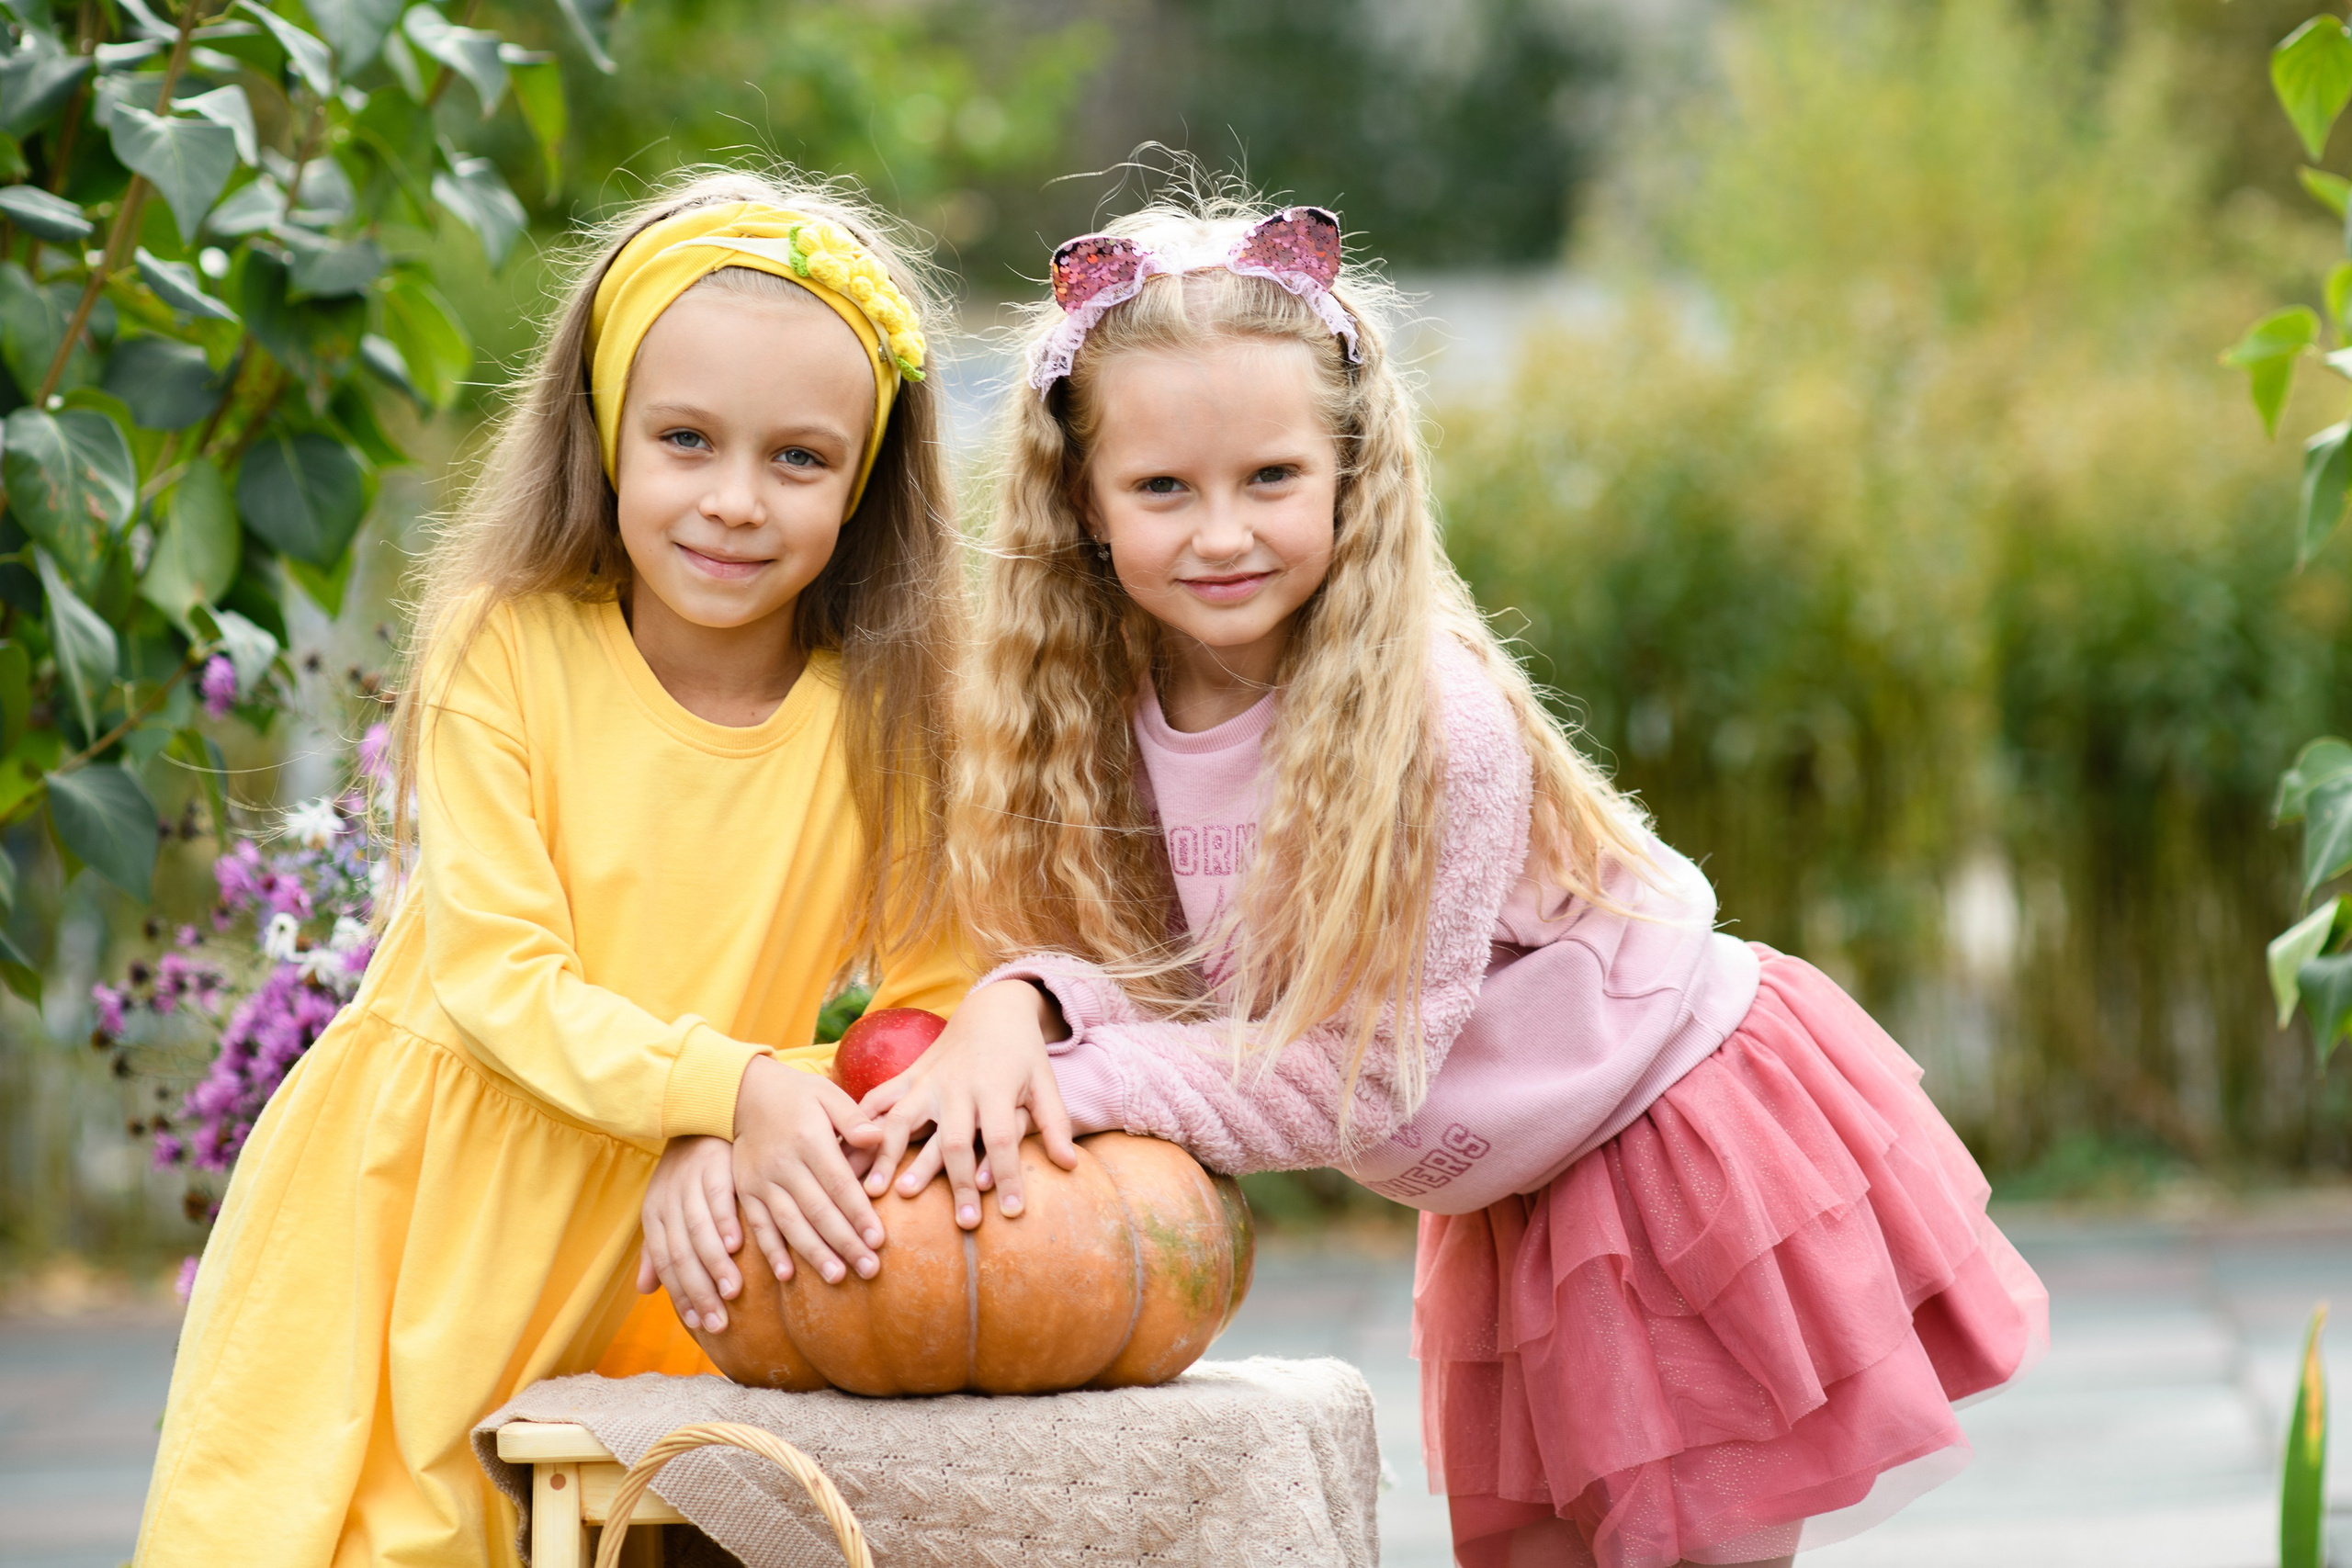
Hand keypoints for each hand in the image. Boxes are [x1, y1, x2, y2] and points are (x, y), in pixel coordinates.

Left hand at [636, 1135, 742, 1331]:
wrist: (704, 1116)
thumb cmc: (689, 1174)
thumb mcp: (668, 1209)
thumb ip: (658, 1250)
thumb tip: (644, 1291)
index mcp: (654, 1214)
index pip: (666, 1264)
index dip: (681, 1296)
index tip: (701, 1324)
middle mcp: (668, 1200)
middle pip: (681, 1254)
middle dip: (700, 1291)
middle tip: (720, 1321)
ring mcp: (690, 1182)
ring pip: (699, 1231)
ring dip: (715, 1265)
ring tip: (732, 1293)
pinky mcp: (715, 1163)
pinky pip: (719, 1197)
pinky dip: (725, 1222)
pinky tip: (738, 1245)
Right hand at [731, 1055, 888, 1285]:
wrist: (744, 1091)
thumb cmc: (798, 1094)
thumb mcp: (828, 1094)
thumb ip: (853, 1118)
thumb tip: (878, 1138)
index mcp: (810, 1141)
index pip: (840, 1185)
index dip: (859, 1214)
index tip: (879, 1240)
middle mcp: (784, 1165)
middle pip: (818, 1211)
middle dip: (845, 1242)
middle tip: (869, 1269)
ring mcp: (762, 1180)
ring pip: (790, 1223)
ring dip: (813, 1253)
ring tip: (837, 1276)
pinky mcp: (746, 1190)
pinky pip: (758, 1225)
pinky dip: (771, 1251)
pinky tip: (786, 1275)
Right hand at [849, 980, 1077, 1228]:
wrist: (992, 1010)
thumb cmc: (1022, 1055)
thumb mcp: (1045, 1083)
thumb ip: (1055, 1124)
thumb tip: (1069, 1166)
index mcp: (995, 1088)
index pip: (1004, 1139)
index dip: (1010, 1175)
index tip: (1013, 1213)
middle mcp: (958, 1087)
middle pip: (954, 1140)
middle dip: (956, 1183)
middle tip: (961, 1223)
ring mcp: (927, 1082)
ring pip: (903, 1120)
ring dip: (887, 1157)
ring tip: (876, 1193)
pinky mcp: (908, 1077)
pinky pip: (879, 1099)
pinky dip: (859, 1124)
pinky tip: (842, 1151)